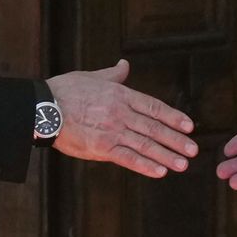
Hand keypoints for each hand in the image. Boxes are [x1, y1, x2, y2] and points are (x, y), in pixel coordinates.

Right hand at [48, 60, 196, 178]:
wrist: (43, 108)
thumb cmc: (65, 91)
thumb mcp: (93, 77)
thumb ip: (113, 74)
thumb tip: (125, 64)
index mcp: (121, 95)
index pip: (154, 107)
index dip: (173, 117)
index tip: (189, 127)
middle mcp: (121, 113)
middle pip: (154, 128)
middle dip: (176, 140)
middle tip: (193, 150)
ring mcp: (112, 131)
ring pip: (145, 144)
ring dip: (166, 155)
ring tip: (182, 164)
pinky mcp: (101, 148)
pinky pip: (128, 158)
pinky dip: (145, 165)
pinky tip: (160, 172)